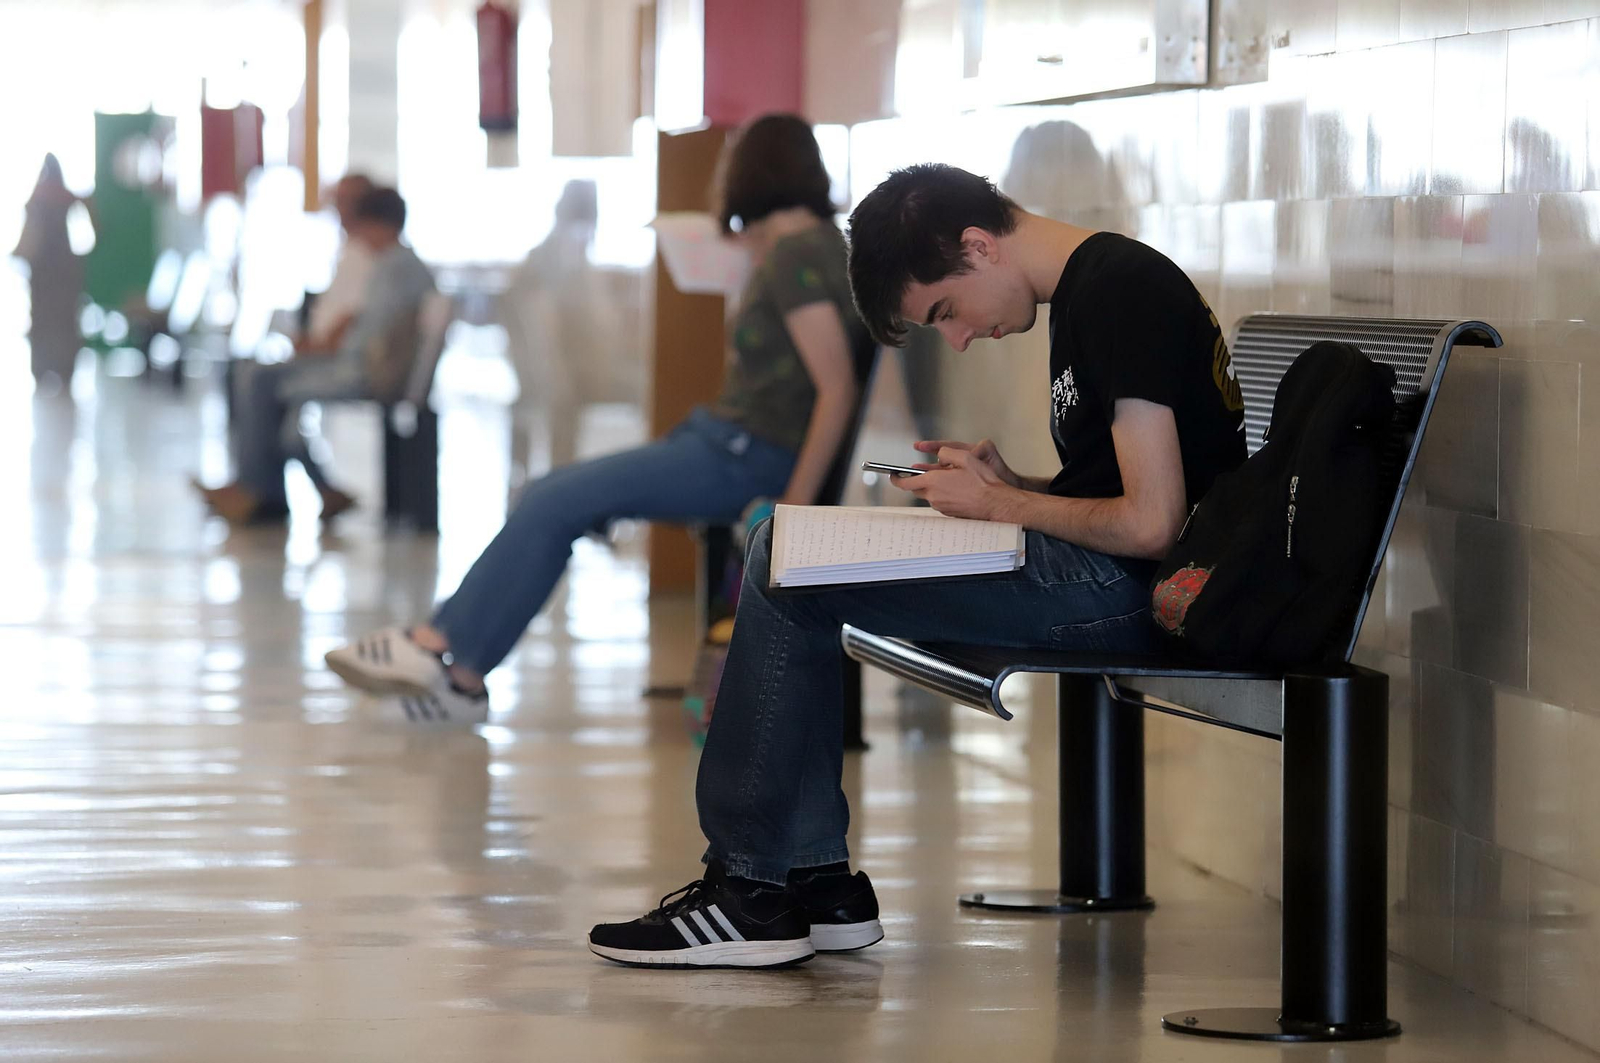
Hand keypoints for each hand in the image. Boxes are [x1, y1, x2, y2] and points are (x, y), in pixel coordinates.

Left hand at [890, 446, 1017, 520]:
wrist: (994, 503)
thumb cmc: (982, 481)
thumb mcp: (965, 457)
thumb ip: (947, 452)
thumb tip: (940, 453)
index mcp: (933, 482)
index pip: (905, 483)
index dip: (896, 478)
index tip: (892, 474)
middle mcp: (933, 496)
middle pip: (916, 488)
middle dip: (917, 480)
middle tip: (924, 472)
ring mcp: (940, 506)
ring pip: (929, 494)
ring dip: (934, 487)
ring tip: (950, 479)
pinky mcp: (948, 513)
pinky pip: (940, 501)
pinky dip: (943, 494)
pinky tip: (957, 489)